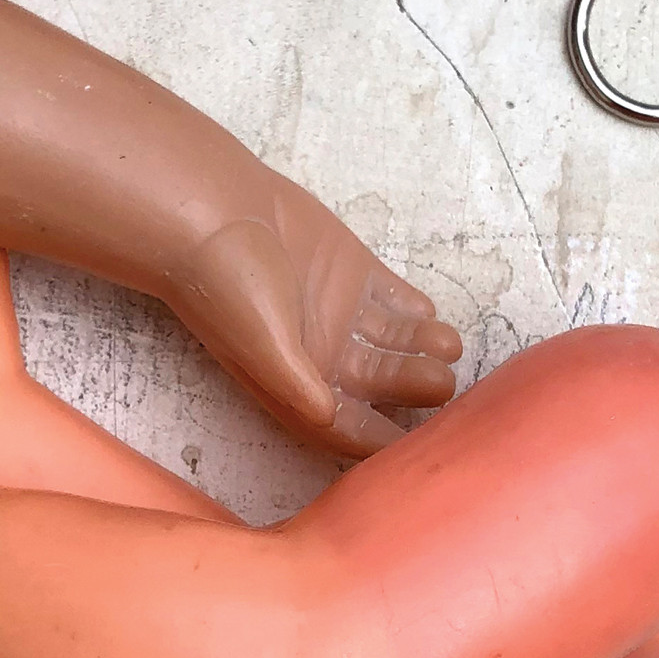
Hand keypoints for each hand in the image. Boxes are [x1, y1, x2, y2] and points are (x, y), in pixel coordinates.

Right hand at [168, 196, 461, 455]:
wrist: (211, 212)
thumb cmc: (224, 287)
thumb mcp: (259, 344)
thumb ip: (296, 383)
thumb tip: (329, 420)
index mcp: (301, 386)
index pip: (351, 426)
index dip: (385, 440)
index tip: (422, 445)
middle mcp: (326, 356)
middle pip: (382, 385)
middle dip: (415, 388)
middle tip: (441, 381)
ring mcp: (343, 314)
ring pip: (395, 344)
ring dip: (423, 349)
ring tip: (446, 344)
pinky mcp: (355, 274)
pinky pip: (396, 300)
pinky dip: (416, 309)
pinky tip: (427, 312)